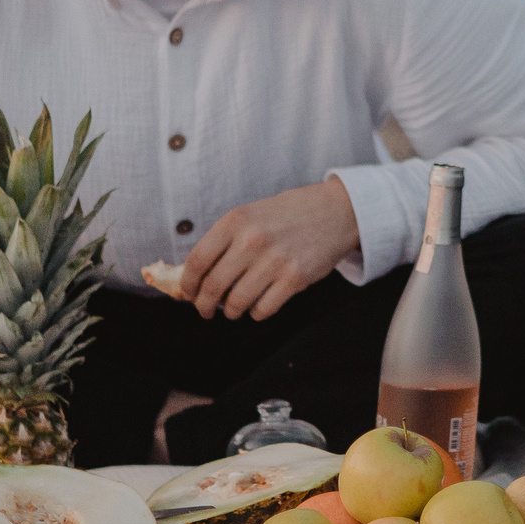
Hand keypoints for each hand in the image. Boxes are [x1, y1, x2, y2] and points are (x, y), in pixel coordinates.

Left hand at [180, 178, 360, 321]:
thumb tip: (197, 276)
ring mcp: (274, 260)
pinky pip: (263, 309)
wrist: (335, 211)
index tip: (189, 293)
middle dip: (204, 305)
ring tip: (233, 308)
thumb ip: (225, 240)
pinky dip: (256, 312)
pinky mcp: (295, 279)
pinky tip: (258, 304)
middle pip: (213, 286)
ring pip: (237, 303)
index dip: (188, 284)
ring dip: (231, 311)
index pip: (197, 261)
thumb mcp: (251, 214)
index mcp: (235, 220)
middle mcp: (252, 240)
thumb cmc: (289, 214)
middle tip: (205, 309)